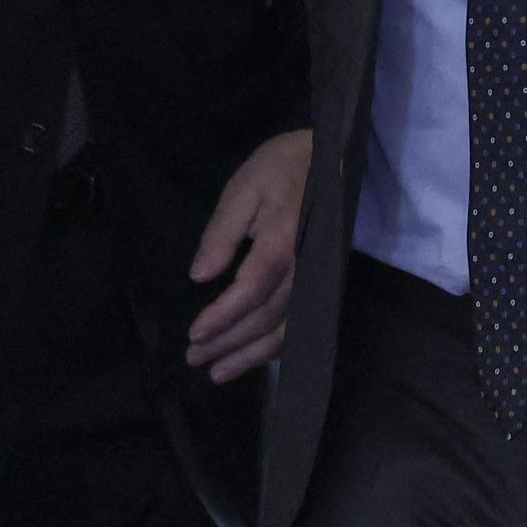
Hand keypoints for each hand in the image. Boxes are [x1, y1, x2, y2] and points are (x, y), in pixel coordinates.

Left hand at [185, 128, 311, 382]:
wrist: (331, 154)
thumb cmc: (281, 166)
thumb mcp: (244, 187)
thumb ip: (222, 232)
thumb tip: (200, 276)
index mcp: (284, 237)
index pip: (252, 288)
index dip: (223, 316)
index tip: (195, 334)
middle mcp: (305, 263)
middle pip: (267, 314)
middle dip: (229, 341)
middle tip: (195, 358)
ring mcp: (317, 273)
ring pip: (286, 325)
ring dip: (252, 353)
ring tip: (218, 372)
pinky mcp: (321, 277)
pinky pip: (302, 319)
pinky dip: (277, 344)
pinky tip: (255, 356)